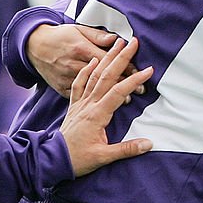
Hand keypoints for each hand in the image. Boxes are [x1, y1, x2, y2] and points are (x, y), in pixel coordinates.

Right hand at [27, 23, 137, 97]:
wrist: (33, 46)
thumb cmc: (60, 36)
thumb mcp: (78, 30)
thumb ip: (98, 36)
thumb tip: (115, 40)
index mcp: (81, 50)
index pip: (109, 59)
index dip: (127, 65)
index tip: (143, 70)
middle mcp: (75, 66)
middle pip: (105, 76)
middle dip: (125, 83)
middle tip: (143, 88)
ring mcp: (67, 79)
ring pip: (94, 89)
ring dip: (112, 94)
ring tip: (130, 98)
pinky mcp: (61, 88)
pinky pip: (79, 97)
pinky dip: (94, 101)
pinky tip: (107, 105)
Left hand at [60, 37, 153, 176]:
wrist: (54, 160)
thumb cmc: (78, 159)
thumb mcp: (104, 157)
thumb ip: (127, 149)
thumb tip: (149, 144)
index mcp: (98, 115)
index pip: (119, 92)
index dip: (135, 80)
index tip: (149, 69)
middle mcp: (89, 104)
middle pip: (107, 76)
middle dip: (121, 58)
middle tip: (133, 43)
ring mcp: (81, 103)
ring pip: (95, 75)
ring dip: (107, 57)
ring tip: (117, 43)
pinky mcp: (75, 105)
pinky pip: (79, 83)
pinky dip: (87, 70)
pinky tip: (94, 60)